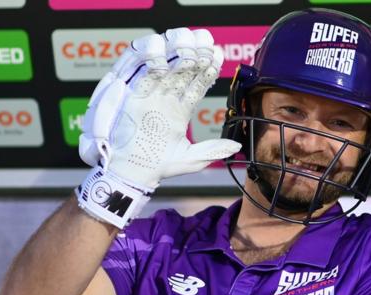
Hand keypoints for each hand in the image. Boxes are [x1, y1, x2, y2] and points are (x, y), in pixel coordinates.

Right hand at [76, 28, 240, 227]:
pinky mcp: (134, 98)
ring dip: (177, 58)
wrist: (133, 172)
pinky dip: (153, 66)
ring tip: (190, 49)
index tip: (218, 57)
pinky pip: (144, 77)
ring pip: (166, 70)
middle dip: (195, 57)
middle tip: (206, 45)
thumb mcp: (191, 160)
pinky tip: (164, 59)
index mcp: (180, 111)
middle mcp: (166, 100)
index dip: (208, 72)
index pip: (197, 86)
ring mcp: (151, 97)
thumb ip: (212, 150)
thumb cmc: (160, 166)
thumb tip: (236, 147)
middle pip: (183, 72)